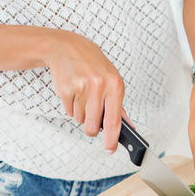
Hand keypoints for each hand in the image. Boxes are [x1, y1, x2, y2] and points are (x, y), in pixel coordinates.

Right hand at [44, 30, 125, 151]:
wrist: (67, 47)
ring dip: (81, 114)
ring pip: (80, 120)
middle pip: (93, 126)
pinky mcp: (66, 89)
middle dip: (91, 128)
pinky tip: (74, 92)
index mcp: (115, 84)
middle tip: (92, 116)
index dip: (112, 139)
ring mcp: (81, 88)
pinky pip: (69, 112)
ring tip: (83, 95)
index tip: (110, 148)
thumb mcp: (112, 80)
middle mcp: (99, 86)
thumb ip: (119, 106)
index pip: (114, 120)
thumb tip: (128, 127)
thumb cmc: (93, 64)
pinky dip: (71, 107)